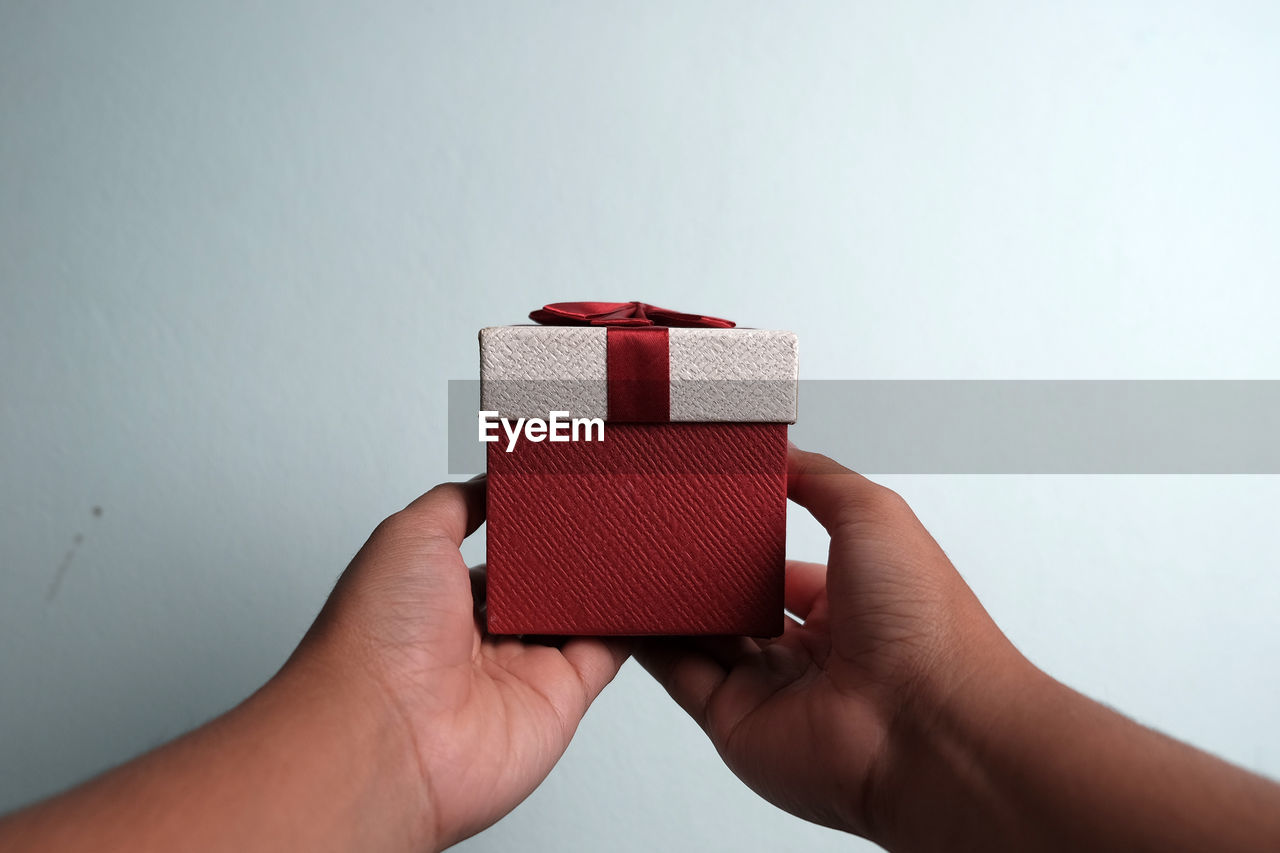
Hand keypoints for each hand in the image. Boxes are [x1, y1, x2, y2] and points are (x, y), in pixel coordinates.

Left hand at [293, 477, 627, 850]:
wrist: (388, 735)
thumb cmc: (377, 638)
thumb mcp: (408, 535)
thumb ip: (457, 503)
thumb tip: (492, 480)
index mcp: (439, 597)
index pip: (499, 555)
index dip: (529, 525)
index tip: (561, 492)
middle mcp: (480, 637)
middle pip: (544, 584)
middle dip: (572, 550)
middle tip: (605, 508)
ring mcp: (523, 669)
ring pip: (580, 614)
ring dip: (603, 581)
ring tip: (630, 533)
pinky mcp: (563, 698)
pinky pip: (609, 651)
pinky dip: (629, 622)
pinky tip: (642, 584)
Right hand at [636, 445, 1021, 841]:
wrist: (926, 728)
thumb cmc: (923, 624)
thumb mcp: (875, 514)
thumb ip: (819, 478)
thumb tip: (780, 451)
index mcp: (851, 602)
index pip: (783, 565)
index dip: (747, 537)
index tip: (708, 504)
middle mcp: (812, 650)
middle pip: (736, 603)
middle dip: (699, 571)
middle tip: (659, 530)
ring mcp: (771, 688)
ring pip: (701, 637)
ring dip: (668, 602)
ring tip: (631, 556)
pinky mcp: (734, 720)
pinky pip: (679, 674)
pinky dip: (648, 643)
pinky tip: (626, 607)